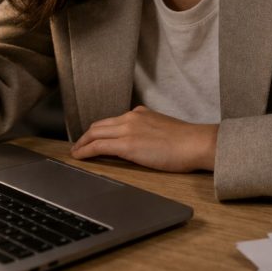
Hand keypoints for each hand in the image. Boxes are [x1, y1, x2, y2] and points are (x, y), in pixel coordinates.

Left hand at [70, 106, 217, 172]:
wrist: (196, 143)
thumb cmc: (187, 141)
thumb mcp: (164, 129)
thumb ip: (148, 130)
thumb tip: (141, 142)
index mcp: (140, 113)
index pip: (113, 121)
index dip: (99, 130)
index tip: (93, 137)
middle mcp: (131, 117)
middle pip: (99, 125)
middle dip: (86, 136)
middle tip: (78, 146)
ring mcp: (128, 129)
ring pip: (95, 133)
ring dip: (82, 143)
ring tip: (76, 152)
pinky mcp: (127, 144)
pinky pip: (98, 146)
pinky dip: (85, 151)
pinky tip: (79, 157)